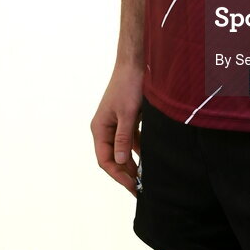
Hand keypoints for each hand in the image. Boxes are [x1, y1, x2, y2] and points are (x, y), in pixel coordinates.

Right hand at [90, 61, 143, 195]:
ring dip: (133, 162)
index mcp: (100, 128)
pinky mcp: (127, 118)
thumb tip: (120, 161)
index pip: (106, 160)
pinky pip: (131, 139)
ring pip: (123, 150)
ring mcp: (116, 123)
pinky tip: (149, 157)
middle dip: (126, 172)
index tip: (132, 186)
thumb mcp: (128, 113)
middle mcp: (105, 128)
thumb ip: (123, 137)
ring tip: (145, 176)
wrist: (136, 62)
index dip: (118, 175)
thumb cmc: (129, 85)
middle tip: (141, 187)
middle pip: (114, 157)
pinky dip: (139, 148)